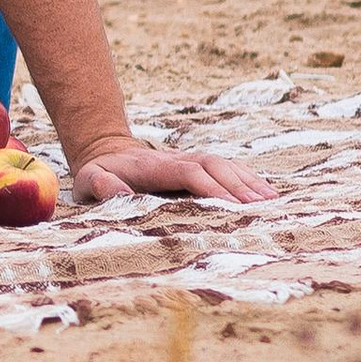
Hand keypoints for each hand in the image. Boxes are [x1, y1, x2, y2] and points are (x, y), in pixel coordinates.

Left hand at [68, 140, 276, 204]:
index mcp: (151, 166)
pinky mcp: (196, 166)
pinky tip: (268, 194)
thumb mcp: (88, 180)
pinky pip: (226, 169)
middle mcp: (175, 159)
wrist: (105, 153)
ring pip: (223, 165)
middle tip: (261, 208)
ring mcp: (188, 160)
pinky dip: (248, 179)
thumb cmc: (97, 175)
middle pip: (212, 166)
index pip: (187, 172)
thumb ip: (100, 185)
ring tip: (272, 202)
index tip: (230, 205)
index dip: (210, 186)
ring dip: (248, 181)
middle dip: (237, 185)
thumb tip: (121, 193)